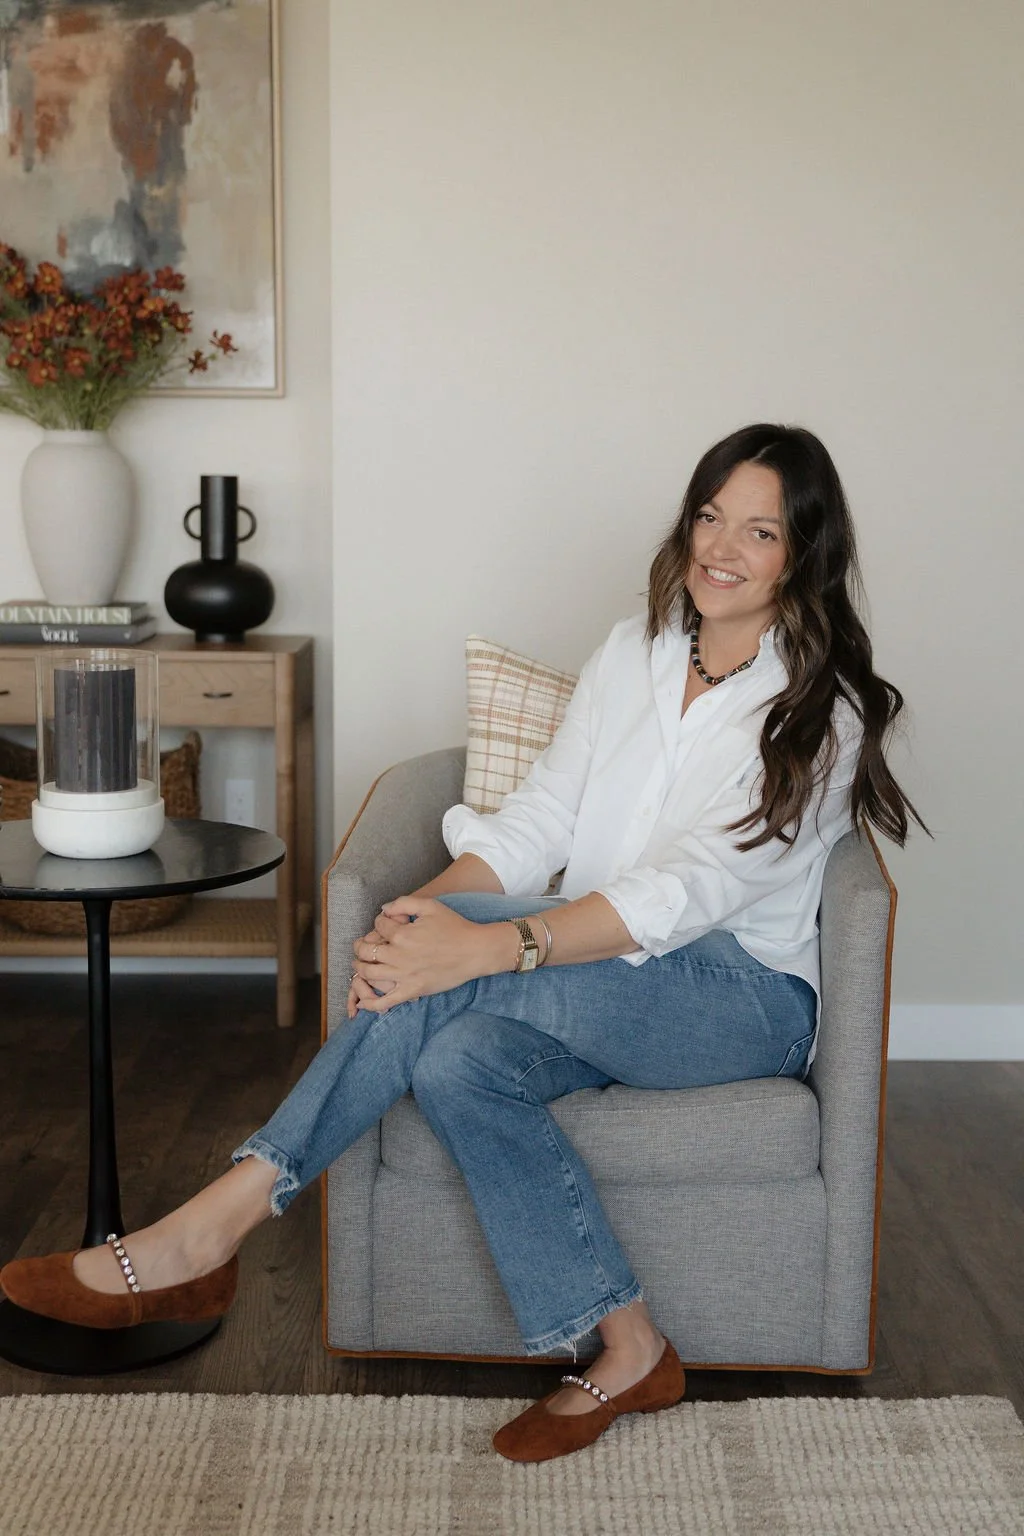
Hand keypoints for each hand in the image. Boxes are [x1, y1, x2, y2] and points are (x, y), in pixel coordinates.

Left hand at [348, 895, 509, 1013]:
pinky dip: (370, 1003)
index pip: (378, 925)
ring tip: (360, 964)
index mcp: (402, 934)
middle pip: (366, 950)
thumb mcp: (430, 905)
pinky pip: (385, 1001)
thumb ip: (404, 902)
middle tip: (361, 945)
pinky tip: (362, 1003)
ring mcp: (404, 975)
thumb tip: (384, 909)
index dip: (379, 922)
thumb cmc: (455, 926)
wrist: (475, 951)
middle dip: (360, 946)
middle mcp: (399, 955)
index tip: (384, 924)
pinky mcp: (412, 991)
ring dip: (359, 968)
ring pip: (369, 973)